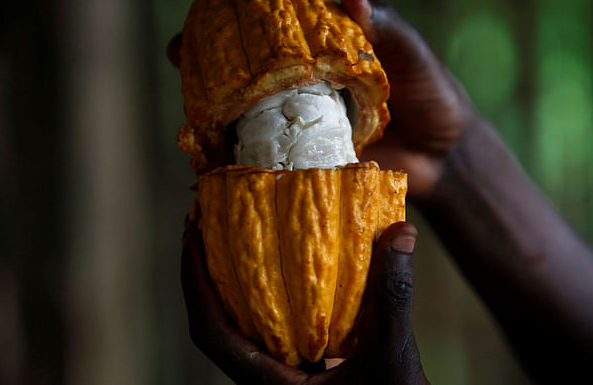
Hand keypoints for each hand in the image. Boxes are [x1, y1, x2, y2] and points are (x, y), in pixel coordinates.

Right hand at [168, 0, 475, 200]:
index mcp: (324, 35)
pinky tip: (207, 143)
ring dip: (207, 90)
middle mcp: (303, 69)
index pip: (274, 0)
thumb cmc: (433, 93)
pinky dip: (232, 140)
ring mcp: (299, 107)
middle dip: (204, 40)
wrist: (443, 156)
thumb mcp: (413, 55)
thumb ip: (386, 28)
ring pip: (243, 93)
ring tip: (185, 90)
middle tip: (179, 45)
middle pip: (243, 47)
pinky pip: (261, 140)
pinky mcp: (303, 146)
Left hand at [182, 218, 428, 383]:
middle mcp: (265, 380)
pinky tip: (278, 270)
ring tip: (234, 237)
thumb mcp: (393, 355)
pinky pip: (265, 329)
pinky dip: (262, 297)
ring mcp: (278, 376)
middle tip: (205, 224)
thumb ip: (392, 298)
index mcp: (269, 384)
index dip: (194, 281)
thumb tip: (400, 233)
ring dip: (231, 284)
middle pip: (215, 323)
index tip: (192, 234)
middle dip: (205, 274)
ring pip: (239, 326)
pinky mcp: (296, 371)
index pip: (211, 331)